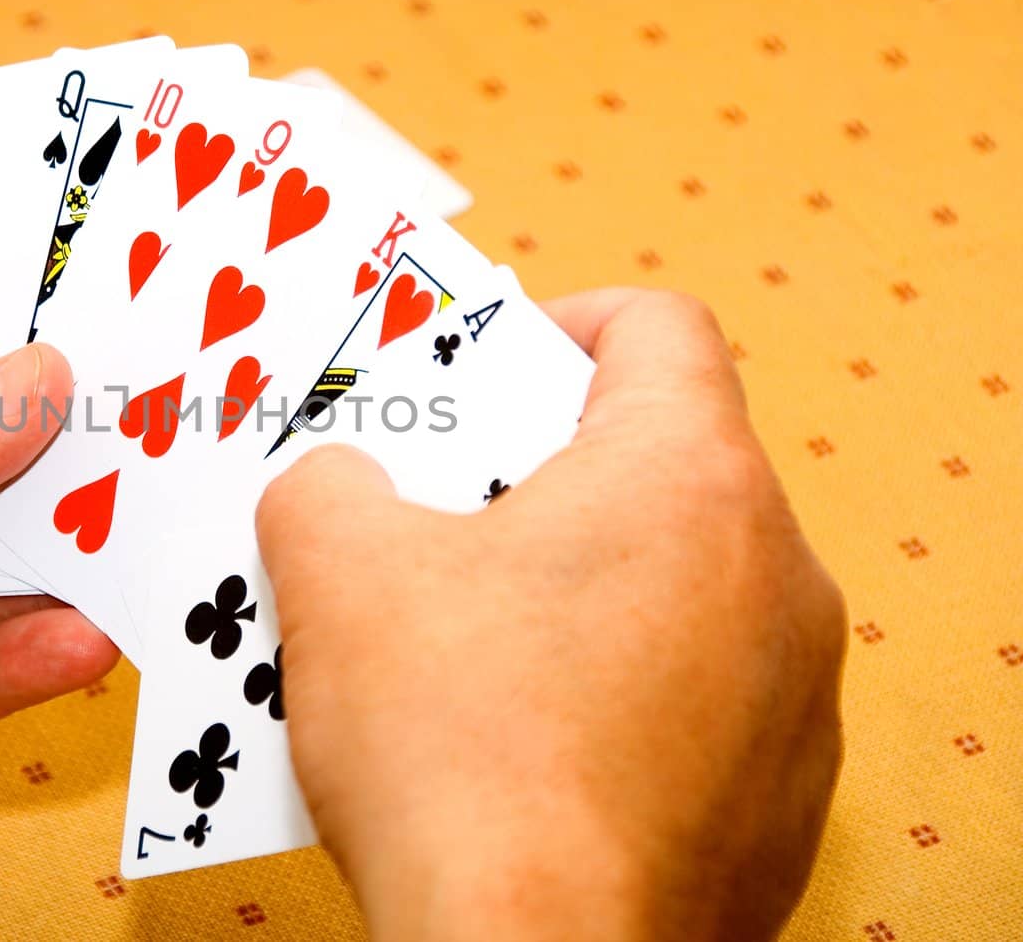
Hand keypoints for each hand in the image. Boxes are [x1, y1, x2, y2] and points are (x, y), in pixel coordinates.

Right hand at [257, 290, 844, 941]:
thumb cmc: (456, 753)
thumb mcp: (338, 574)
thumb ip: (327, 486)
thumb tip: (336, 489)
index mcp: (689, 480)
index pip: (658, 327)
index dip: (559, 321)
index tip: (486, 367)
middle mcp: (775, 573)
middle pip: (657, 462)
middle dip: (536, 472)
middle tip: (438, 509)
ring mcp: (789, 694)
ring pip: (673, 586)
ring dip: (571, 586)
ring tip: (459, 635)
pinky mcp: (776, 796)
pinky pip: (689, 696)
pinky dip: (609, 689)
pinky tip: (514, 741)